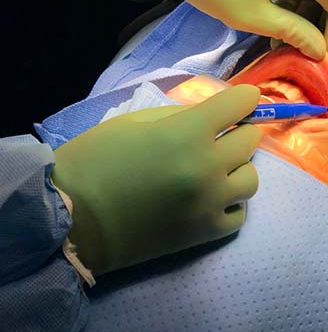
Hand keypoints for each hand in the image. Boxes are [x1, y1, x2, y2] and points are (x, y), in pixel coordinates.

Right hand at [52, 85, 261, 274]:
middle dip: (239, 130)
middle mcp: (207, 167)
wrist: (73, 219)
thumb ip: (179, 116)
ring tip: (215, 169)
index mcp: (187, 133)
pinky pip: (239, 214)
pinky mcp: (205, 233)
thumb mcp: (134, 122)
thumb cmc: (95, 161)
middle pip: (250, 140)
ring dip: (237, 168)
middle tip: (221, 135)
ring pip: (251, 179)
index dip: (244, 98)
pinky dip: (230, 202)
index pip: (239, 104)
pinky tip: (211, 198)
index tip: (244, 99)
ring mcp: (210, 203)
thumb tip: (211, 119)